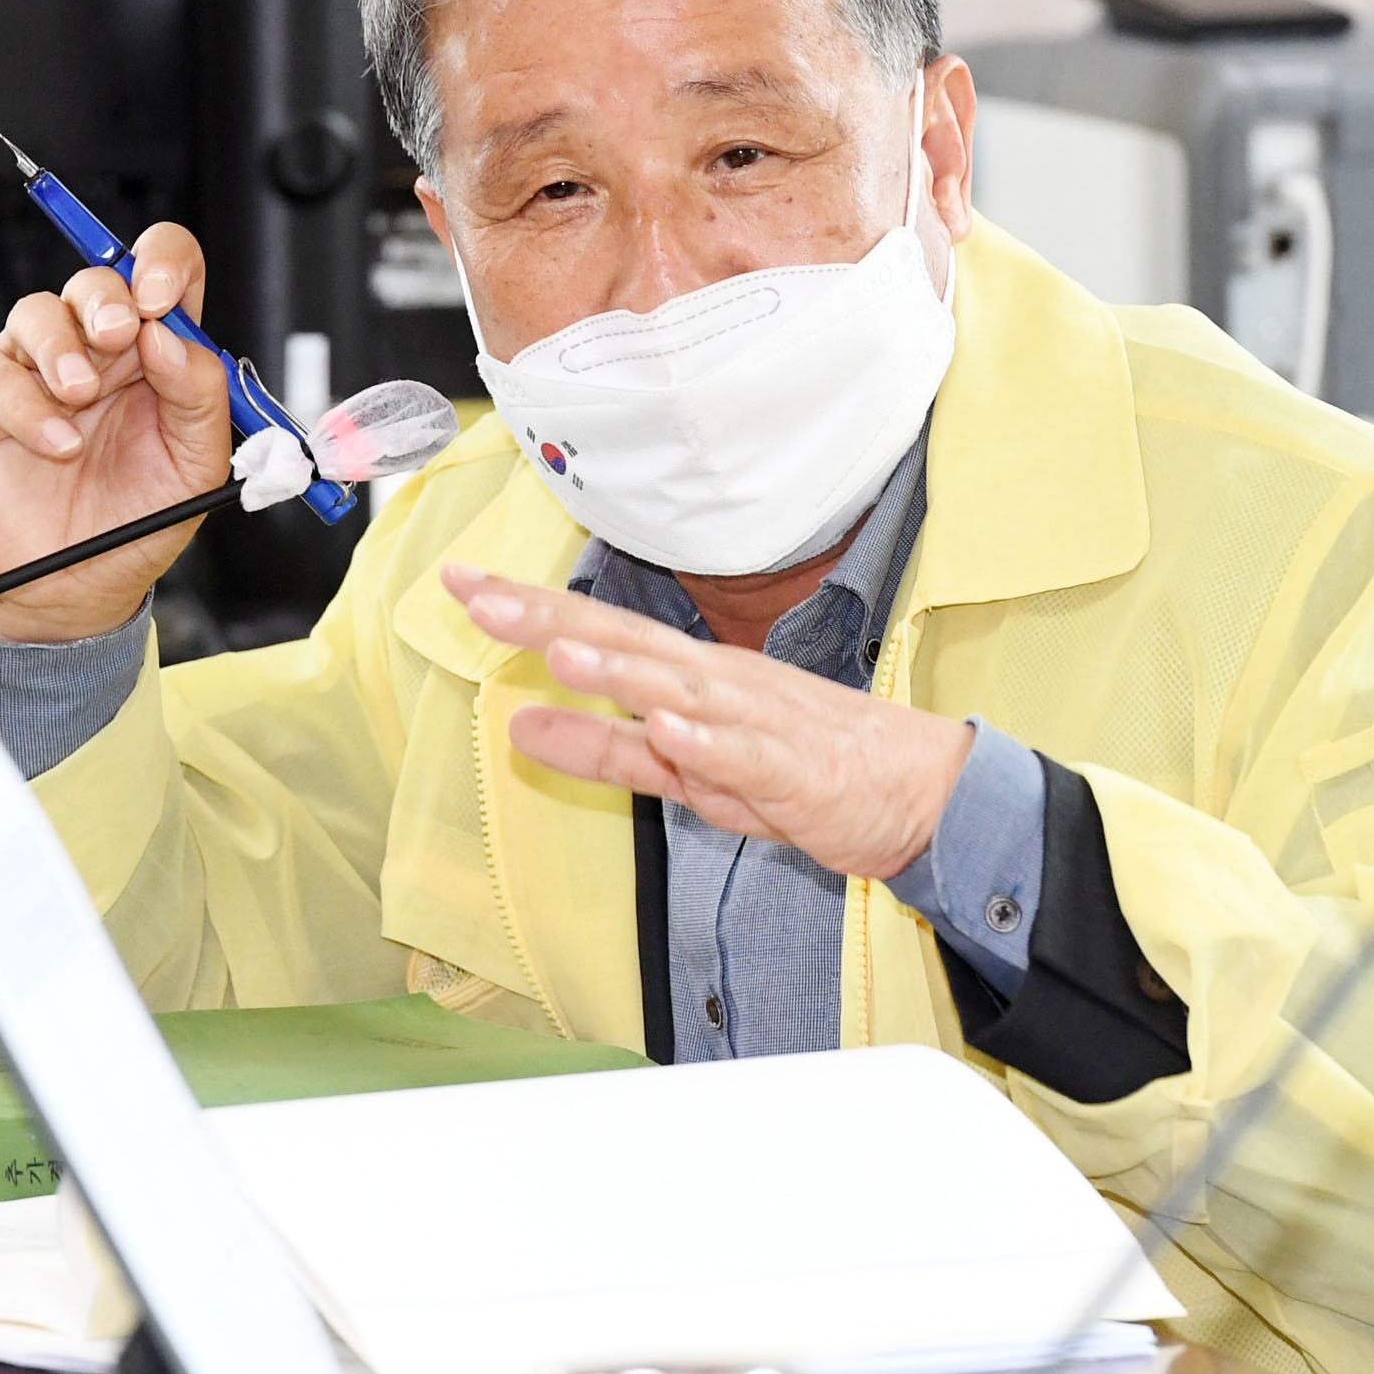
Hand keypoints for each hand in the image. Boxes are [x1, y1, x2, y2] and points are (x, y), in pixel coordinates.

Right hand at [0, 229, 233, 642]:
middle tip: (119, 336)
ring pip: (37, 312)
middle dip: (108, 300)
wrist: (75, 586)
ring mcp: (36, 371)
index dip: (163, 263)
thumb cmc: (135, 521)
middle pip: (97, 282)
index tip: (164, 297)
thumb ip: (200, 398)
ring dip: (62, 347)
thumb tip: (171, 338)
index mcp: (154, 353)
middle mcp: (95, 351)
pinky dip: (25, 405)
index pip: (162, 271)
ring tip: (79, 397)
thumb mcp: (195, 467)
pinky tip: (55, 444)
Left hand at [446, 564, 973, 881]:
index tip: (459, 582)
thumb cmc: (797, 770)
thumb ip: (604, 749)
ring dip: (622, 670)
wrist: (915, 790)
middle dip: (551, 619)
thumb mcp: (682, 768)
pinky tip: (671, 730)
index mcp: (686, 676)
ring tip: (562, 652)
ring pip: (681, 690)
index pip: (595, 631)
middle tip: (480, 596)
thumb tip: (520, 729)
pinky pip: (746, 755)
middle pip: (625, 642)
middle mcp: (715, 682)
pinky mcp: (793, 769)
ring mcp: (755, 720)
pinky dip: (708, 742)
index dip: (527, 608)